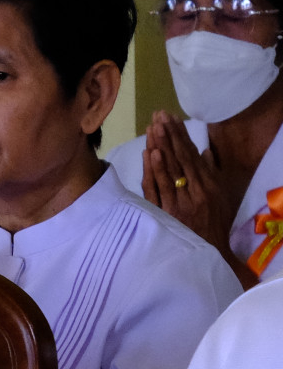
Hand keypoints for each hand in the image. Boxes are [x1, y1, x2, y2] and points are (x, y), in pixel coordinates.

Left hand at [142, 112, 228, 252]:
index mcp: (209, 186)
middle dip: (170, 135)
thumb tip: (204, 151)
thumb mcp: (218, 198)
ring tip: (153, 127)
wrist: (207, 254)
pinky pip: (159, 188)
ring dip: (161, 146)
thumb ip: (210, 173)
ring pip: (170, 169)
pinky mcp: (167, 212)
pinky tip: (151, 153)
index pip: (192, 155)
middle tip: (159, 115)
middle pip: (180, 158)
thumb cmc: (212, 224)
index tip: (171, 118)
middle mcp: (197, 191)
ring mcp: (181, 201)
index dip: (181, 136)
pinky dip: (155, 170)